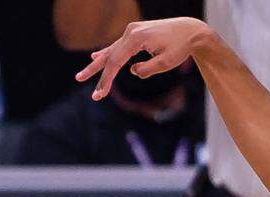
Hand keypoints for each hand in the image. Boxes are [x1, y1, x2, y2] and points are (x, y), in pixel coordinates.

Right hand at [75, 17, 209, 100]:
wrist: (190, 30)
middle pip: (109, 56)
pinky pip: (118, 45)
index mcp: (135, 38)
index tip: (100, 94)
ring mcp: (132, 31)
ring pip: (111, 50)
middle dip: (96, 72)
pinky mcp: (136, 33)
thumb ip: (147, 69)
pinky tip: (95, 56)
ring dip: (98, 63)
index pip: (115, 62)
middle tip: (79, 80)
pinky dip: (108, 53)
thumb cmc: (180, 47)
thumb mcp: (166, 62)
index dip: (106, 79)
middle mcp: (130, 32)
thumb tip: (133, 71)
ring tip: (82, 75)